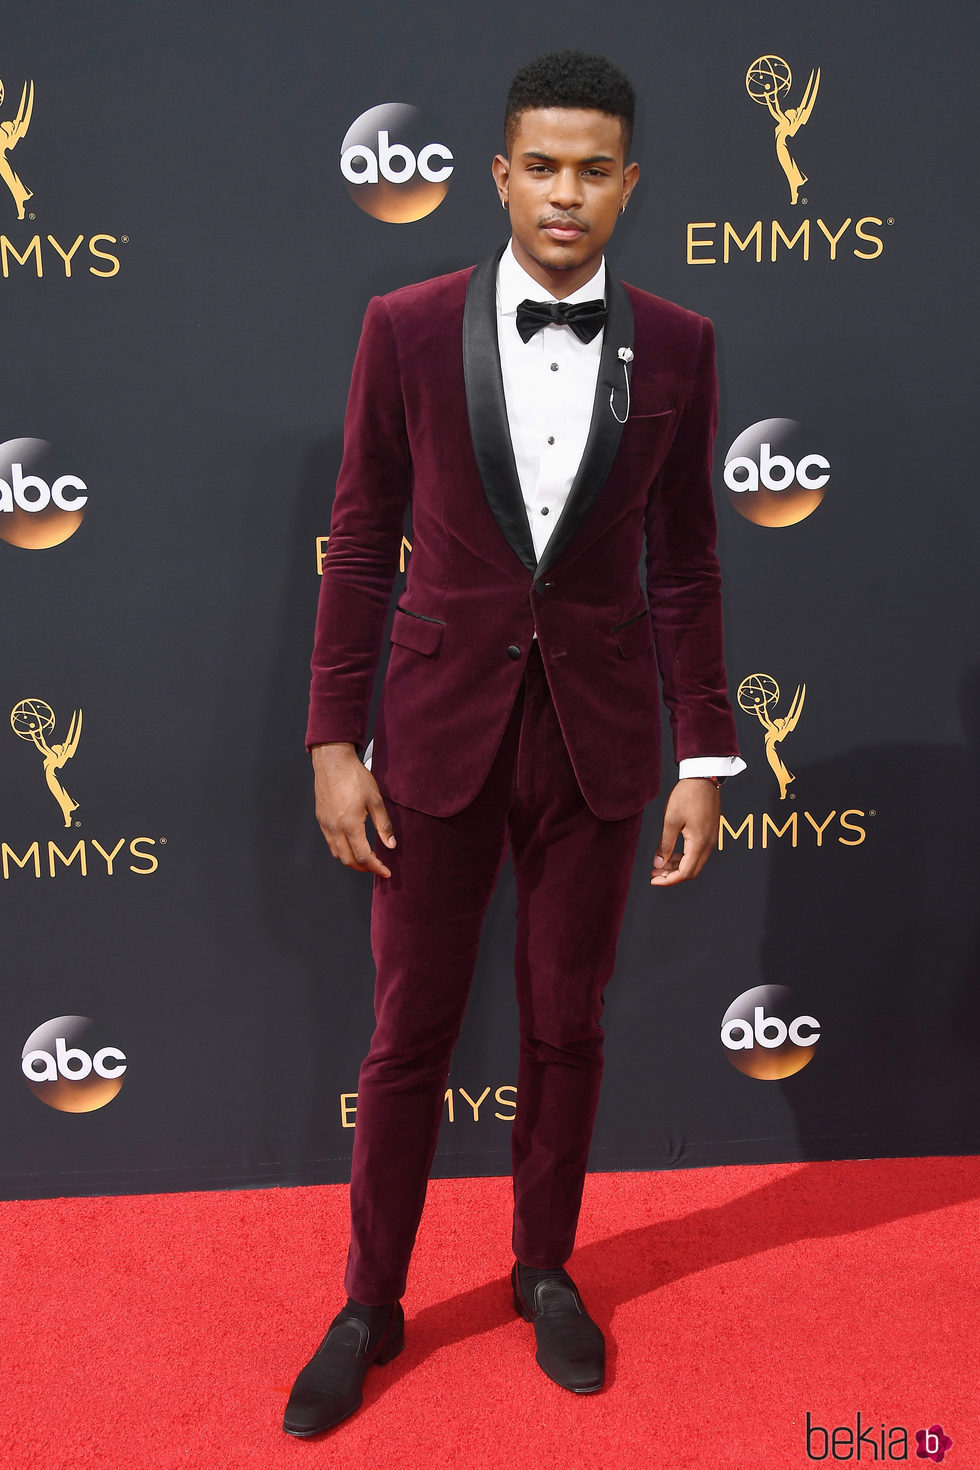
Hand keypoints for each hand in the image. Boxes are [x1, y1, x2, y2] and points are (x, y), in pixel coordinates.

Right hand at [311, 742, 395, 878]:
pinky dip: (341, 849)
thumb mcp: (375, 800)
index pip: (363, 856)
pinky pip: (330, 842)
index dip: (375, 867)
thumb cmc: (353, 776)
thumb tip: (390, 844)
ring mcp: (325, 824)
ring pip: (337, 853)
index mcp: (350, 825)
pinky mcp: (321, 819)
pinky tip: (352, 843)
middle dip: (364, 868)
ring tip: (366, 858)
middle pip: (348, 860)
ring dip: (351, 860)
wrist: (333, 761)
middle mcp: (335, 828)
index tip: (385, 871)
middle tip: (377, 867)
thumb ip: (383, 825)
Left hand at [651, 778, 719, 887]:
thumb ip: (665, 845)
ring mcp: (711, 838)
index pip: (685, 873)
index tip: (654, 880)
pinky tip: (672, 853)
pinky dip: (684, 857)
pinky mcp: (710, 833)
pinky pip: (698, 853)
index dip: (668, 880)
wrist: (703, 777)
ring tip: (660, 864)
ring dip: (678, 867)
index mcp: (699, 843)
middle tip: (655, 873)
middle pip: (691, 871)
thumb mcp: (671, 820)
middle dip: (672, 876)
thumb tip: (659, 864)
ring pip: (695, 863)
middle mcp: (709, 844)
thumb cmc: (687, 795)